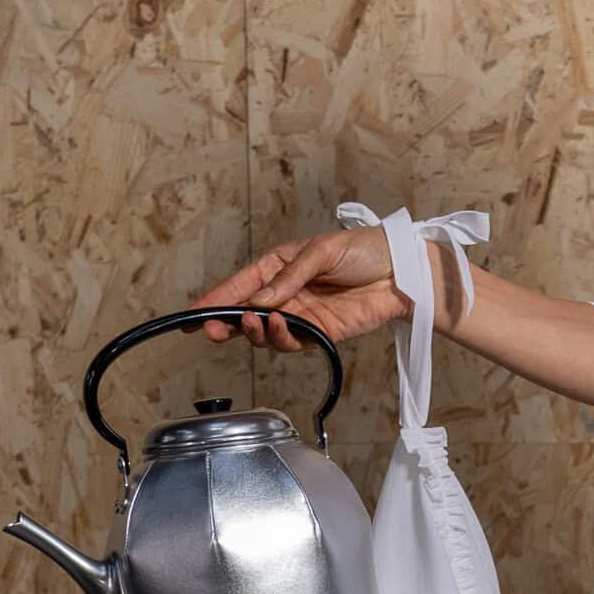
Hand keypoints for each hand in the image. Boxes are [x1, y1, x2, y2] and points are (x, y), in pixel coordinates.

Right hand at [184, 226, 417, 352]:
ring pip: (266, 333)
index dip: (215, 300)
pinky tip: (278, 325)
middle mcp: (285, 293)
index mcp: (278, 267)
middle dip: (226, 323)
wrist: (401, 272)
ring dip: (254, 331)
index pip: (239, 286)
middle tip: (212, 329)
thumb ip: (289, 277)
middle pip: (246, 314)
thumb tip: (260, 300)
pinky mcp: (321, 334)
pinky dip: (281, 338)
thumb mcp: (321, 251)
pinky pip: (293, 342)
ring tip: (253, 321)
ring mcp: (302, 316)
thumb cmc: (364, 250)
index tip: (192, 315)